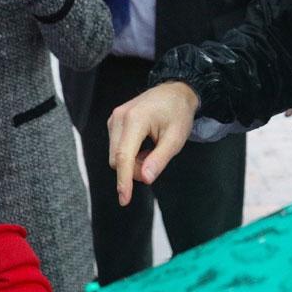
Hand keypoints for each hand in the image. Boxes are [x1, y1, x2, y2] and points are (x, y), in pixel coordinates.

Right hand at [107, 81, 198, 206]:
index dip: (123, 180)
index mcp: (135, 120)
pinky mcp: (113, 122)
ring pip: (116, 155)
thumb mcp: (176, 139)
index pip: (124, 157)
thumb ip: (159, 159)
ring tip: (152, 151)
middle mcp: (119, 118)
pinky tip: (144, 146)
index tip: (124, 199)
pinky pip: (116, 147)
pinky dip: (130, 154)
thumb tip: (145, 178)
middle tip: (155, 164)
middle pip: (117, 159)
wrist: (174, 91)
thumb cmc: (178, 113)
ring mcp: (114, 119)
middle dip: (134, 170)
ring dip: (132, 162)